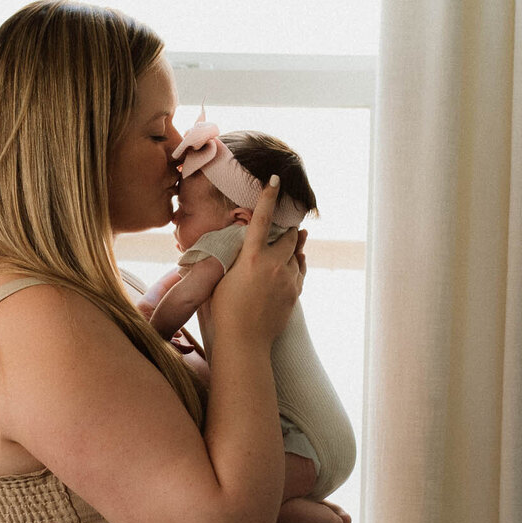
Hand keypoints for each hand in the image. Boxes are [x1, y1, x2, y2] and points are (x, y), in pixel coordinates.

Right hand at [212, 178, 306, 345]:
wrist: (244, 342)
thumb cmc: (223, 311)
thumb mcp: (221, 279)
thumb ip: (230, 259)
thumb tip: (230, 246)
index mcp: (251, 257)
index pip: (262, 219)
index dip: (269, 197)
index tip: (276, 180)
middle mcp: (273, 264)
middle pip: (288, 236)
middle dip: (288, 228)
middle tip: (288, 221)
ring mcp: (287, 279)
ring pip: (296, 254)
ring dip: (293, 247)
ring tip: (293, 241)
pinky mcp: (295, 293)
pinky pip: (300, 271)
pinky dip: (297, 264)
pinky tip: (293, 264)